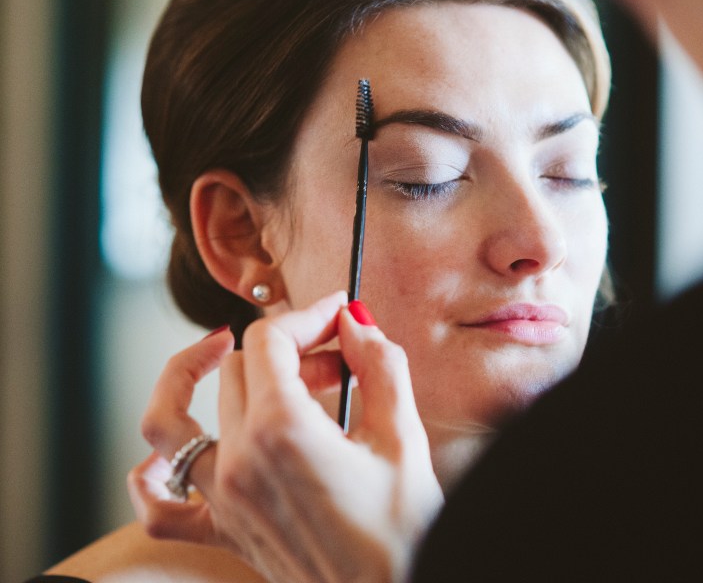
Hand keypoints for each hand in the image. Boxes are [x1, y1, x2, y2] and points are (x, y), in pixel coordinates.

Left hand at [128, 292, 443, 581]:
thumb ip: (379, 366)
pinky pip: (160, 509)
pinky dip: (151, 478)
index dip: (305, 316)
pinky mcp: (226, 533)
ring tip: (221, 355)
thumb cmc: (405, 529)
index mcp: (282, 431)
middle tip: (336, 362)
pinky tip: (170, 456)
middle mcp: (240, 462)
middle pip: (235, 371)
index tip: (338, 316)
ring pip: (173, 421)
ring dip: (196, 379)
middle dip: (286, 350)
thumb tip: (356, 323)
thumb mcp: (403, 436)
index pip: (268, 341)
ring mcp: (224, 501)